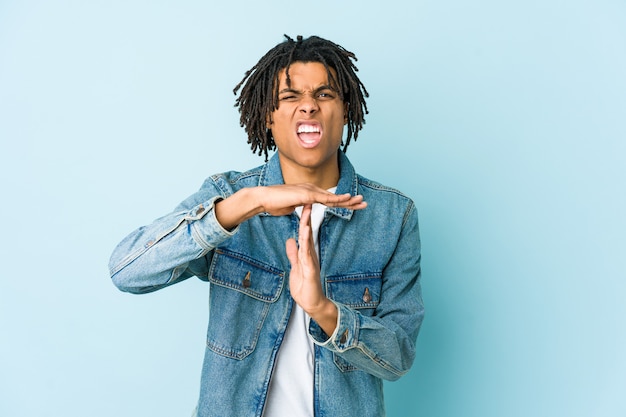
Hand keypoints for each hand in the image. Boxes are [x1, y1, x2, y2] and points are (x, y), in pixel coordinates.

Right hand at [260, 183, 366, 215]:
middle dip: (351, 201)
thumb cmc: (274, 204)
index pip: (330, 200)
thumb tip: (303, 210)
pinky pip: (325, 198)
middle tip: (365, 203)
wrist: (263, 199)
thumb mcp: (291, 208)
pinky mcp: (306, 194)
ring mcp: (310, 191)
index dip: (343, 203)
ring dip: (348, 200)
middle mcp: (312, 190)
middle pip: (335, 197)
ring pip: (333, 197)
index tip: (354, 206)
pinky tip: (347, 198)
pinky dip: (337, 198)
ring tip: (361, 201)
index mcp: (310, 193)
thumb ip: (300, 208)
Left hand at [286, 204, 337, 335]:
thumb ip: (293, 253)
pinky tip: (304, 235)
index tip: (302, 205)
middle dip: (306, 217)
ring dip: (306, 227)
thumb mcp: (296, 266)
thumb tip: (290, 241)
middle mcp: (310, 254)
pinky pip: (307, 255)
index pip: (304, 232)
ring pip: (308, 241)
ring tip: (306, 213)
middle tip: (306, 201)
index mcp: (306, 252)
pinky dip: (305, 244)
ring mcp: (311, 261)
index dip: (302, 219)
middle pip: (307, 232)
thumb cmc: (305, 286)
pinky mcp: (310, 269)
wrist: (312, 303)